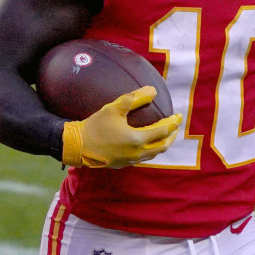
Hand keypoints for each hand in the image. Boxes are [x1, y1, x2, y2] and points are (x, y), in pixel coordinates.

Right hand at [61, 86, 182, 167]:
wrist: (76, 147)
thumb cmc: (95, 126)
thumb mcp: (114, 108)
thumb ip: (135, 98)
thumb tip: (153, 90)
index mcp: (137, 139)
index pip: (163, 131)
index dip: (173, 123)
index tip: (178, 115)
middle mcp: (137, 153)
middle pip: (163, 146)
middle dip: (172, 135)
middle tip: (175, 126)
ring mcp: (130, 160)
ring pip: (154, 154)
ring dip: (163, 144)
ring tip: (166, 134)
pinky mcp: (123, 164)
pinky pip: (143, 158)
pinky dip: (152, 150)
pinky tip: (148, 144)